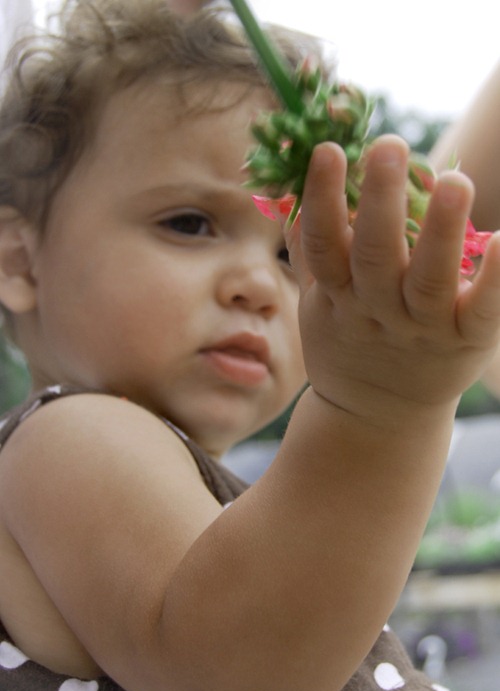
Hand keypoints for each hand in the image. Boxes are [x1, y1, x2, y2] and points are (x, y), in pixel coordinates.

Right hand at [287, 135, 499, 423]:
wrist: (377, 417)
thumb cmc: (349, 345)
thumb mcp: (318, 304)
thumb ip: (310, 246)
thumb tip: (290, 185)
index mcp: (339, 298)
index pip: (324, 246)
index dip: (323, 200)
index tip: (328, 150)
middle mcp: (378, 312)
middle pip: (376, 258)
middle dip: (381, 203)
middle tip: (389, 147)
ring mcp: (423, 329)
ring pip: (429, 282)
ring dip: (439, 232)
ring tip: (454, 181)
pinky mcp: (465, 342)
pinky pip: (483, 313)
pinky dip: (495, 281)